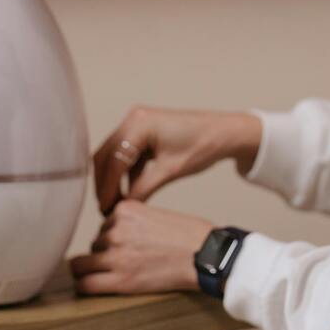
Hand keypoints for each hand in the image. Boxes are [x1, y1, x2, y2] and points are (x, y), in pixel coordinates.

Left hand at [68, 199, 213, 294]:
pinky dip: (85, 286)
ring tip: (118, 274)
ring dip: (97, 269)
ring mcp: (116, 255)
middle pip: (95, 243)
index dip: (113, 237)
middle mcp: (116, 230)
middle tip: (125, 262)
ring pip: (83, 263)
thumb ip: (132, 220)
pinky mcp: (120, 279)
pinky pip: (85, 284)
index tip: (126, 246)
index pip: (104, 225)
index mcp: (125, 210)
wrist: (206, 255)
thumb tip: (110, 234)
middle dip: (104, 252)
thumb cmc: (189, 236)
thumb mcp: (155, 214)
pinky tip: (91, 287)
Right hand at [93, 106, 261, 215]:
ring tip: (115, 204)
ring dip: (113, 179)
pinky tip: (127, 193)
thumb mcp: (170, 171)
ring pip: (114, 155)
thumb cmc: (202, 147)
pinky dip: (125, 173)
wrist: (225, 133)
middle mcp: (133, 119)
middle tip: (106, 209)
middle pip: (106, 155)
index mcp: (139, 124)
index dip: (107, 188)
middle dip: (104, 183)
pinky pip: (127, 153)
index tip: (105, 210)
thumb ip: (142, 189)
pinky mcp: (144, 131)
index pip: (113, 160)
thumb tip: (122, 208)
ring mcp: (137, 123)